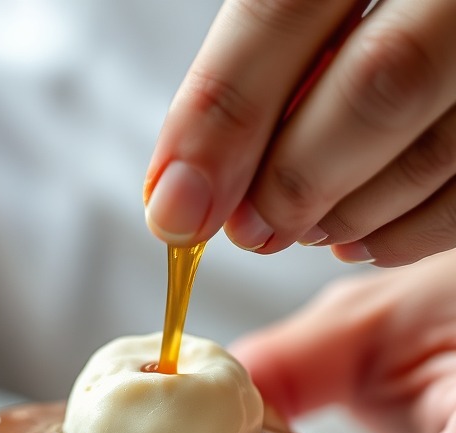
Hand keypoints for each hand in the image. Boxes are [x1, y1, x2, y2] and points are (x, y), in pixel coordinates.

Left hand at [145, 0, 455, 266]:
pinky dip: (410, 231)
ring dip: (349, 211)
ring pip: (440, 145)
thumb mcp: (311, 3)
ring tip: (300, 228)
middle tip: (249, 229)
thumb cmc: (370, 12)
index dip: (222, 116)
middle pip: (378, 84)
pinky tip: (360, 236)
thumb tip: (179, 198)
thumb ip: (253, 73)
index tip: (178, 206)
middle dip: (293, 179)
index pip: (281, 8)